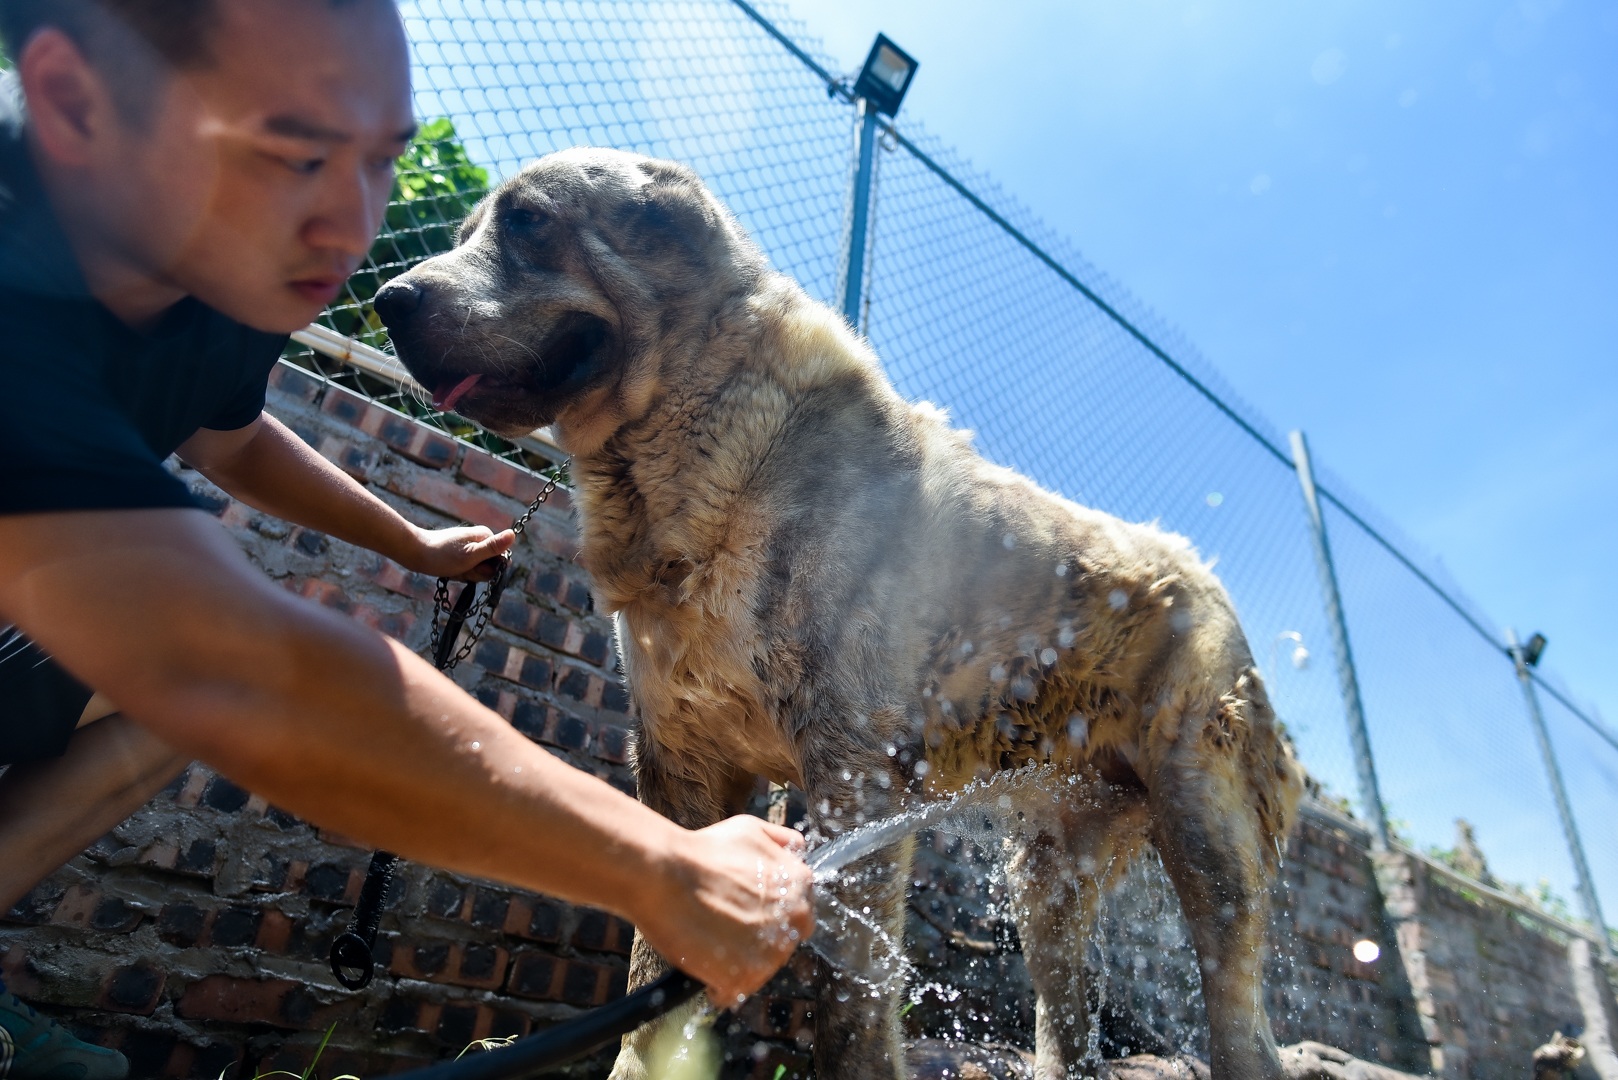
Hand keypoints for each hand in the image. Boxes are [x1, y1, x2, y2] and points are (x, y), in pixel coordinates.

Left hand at [405, 524, 515, 580]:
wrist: (414, 553)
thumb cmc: (442, 555)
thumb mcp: (470, 555)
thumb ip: (493, 548)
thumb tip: (513, 534)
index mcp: (486, 536)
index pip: (501, 561)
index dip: (488, 570)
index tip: (473, 567)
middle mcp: (480, 540)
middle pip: (490, 567)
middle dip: (475, 573)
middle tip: (460, 569)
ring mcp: (470, 548)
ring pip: (478, 570)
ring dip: (466, 574)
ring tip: (452, 569)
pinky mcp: (461, 555)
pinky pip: (467, 570)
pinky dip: (459, 574)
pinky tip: (449, 570)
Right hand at [633, 816, 814, 1006]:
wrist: (665, 874)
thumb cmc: (704, 851)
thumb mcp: (751, 830)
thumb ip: (783, 841)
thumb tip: (798, 851)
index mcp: (801, 886)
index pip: (798, 911)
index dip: (769, 912)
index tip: (745, 909)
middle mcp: (795, 921)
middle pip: (784, 942)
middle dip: (759, 938)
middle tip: (725, 925)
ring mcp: (772, 953)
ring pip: (762, 968)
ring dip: (738, 961)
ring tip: (708, 939)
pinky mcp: (744, 979)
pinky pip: (734, 992)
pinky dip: (717, 984)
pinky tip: (701, 961)